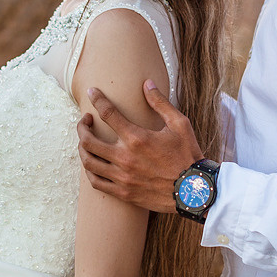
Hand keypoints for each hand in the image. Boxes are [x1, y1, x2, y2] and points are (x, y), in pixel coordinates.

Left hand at [77, 80, 201, 213]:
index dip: (97, 99)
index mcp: (137, 138)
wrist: (195, 192)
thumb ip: (160, 103)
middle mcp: (125, 158)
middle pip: (88, 140)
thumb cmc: (188, 155)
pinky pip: (96, 182)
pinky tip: (93, 164)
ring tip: (86, 142)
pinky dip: (90, 171)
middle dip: (82, 127)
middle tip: (85, 121)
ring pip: (88, 162)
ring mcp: (122, 177)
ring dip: (82, 148)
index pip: (107, 113)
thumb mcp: (179, 125)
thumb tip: (147, 83)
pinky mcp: (123, 193)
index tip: (92, 92)